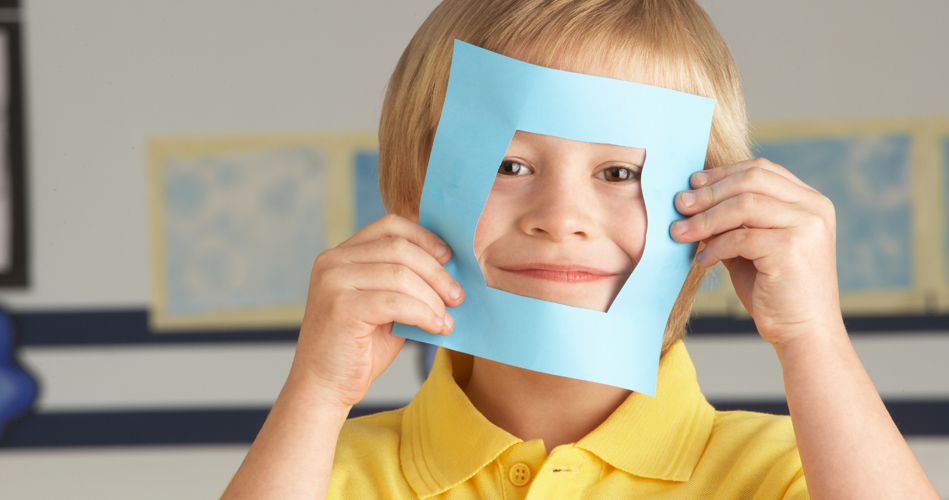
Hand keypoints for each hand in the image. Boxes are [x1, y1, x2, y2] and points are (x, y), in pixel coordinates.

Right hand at [291, 213, 463, 407]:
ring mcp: (334, 282)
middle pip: (400, 248)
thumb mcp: (384, 304)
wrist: (324, 387)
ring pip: (401, 275)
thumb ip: (404, 281)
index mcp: (341, 254)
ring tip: (447, 318)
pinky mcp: (342, 307)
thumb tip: (450, 268)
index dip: (424, 237)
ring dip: (433, 298)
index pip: (389, 225)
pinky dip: (424, 314)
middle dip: (436, 272)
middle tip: (457, 296)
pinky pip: (396, 302)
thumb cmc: (359, 348)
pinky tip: (437, 327)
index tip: (449, 258)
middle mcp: (333, 261)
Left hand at [670, 158, 841, 346]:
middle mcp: (814, 208)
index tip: (692, 184)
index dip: (723, 174)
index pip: (762, 170)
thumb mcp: (753, 248)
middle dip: (709, 192)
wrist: (804, 334)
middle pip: (751, 180)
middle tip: (679, 204)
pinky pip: (739, 237)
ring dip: (704, 218)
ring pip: (742, 205)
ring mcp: (806, 226)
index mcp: (810, 202)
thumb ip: (733, 222)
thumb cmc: (775, 291)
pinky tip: (701, 261)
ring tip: (678, 232)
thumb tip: (692, 202)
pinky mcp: (791, 248)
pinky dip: (715, 247)